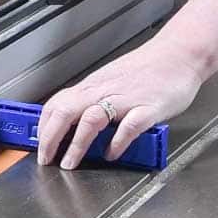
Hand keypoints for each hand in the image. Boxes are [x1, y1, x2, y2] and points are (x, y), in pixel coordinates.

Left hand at [35, 40, 204, 169]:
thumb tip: (73, 120)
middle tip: (45, 159)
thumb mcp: (110, 81)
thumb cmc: (146, 69)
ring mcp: (126, 100)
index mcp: (93, 87)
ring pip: (91, 119)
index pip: (57, 104)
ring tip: (69, 163)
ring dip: (77, 144)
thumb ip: (93, 99)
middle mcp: (104, 91)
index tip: (38, 144)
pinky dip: (117, 142)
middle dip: (50, 137)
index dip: (43, 125)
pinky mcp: (149, 108)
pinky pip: (129, 126)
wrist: (178, 55)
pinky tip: (111, 154)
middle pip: (66, 111)